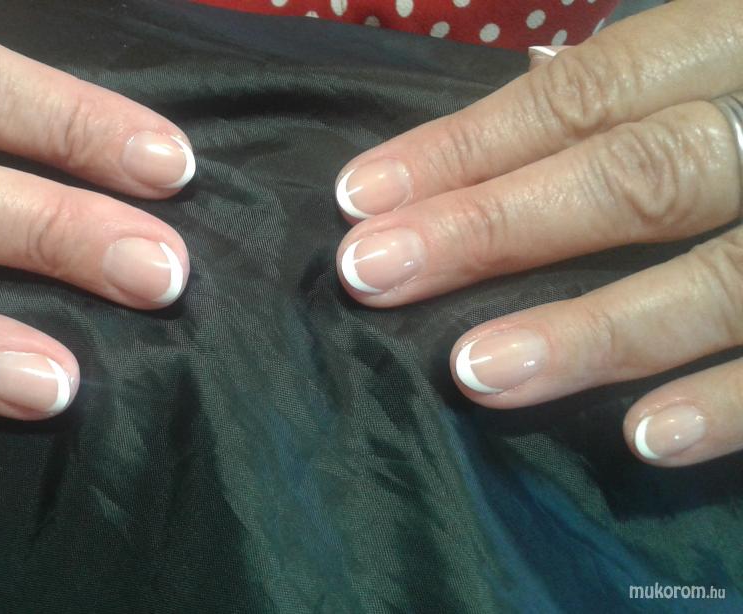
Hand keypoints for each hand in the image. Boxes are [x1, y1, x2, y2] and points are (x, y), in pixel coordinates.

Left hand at [333, 0, 742, 466]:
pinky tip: (645, 441)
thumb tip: (530, 90)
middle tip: (373, 273)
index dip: (470, 144)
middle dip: (496, 226)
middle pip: (638, 173)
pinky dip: (738, 401)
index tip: (364, 195)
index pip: (589, 89)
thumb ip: (665, 70)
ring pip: (726, 277)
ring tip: (477, 371)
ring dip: (597, 330)